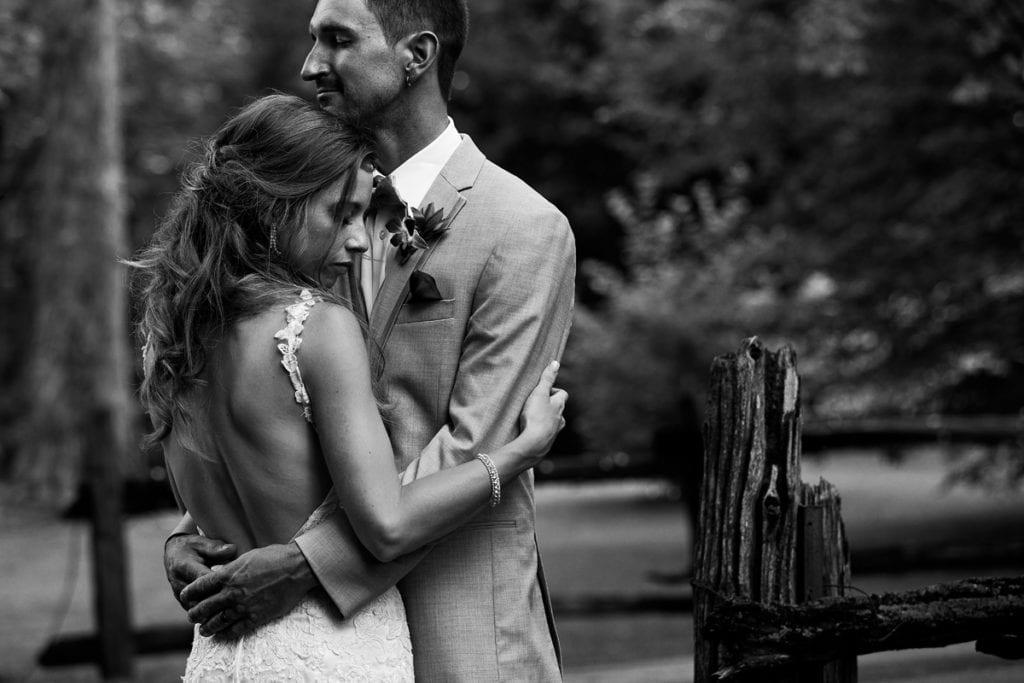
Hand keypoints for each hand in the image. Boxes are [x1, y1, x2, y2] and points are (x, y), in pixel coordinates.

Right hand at [164, 534, 236, 609]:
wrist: (174, 556)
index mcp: (184, 567)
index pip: (202, 579)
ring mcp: (180, 596)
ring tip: (234, 613)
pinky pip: (197, 613)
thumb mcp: (202, 543)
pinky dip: (211, 615)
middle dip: (218, 602)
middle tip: (238, 603)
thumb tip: (232, 549)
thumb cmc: (192, 547)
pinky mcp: (184, 603)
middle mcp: (180, 584)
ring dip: (214, 611)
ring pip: (197, 609)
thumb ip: (216, 548)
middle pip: (199, 598)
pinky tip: (227, 616)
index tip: (236, 587)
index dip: (219, 585)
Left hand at [180, 542, 317, 638]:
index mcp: (227, 575)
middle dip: (195, 614)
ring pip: (217, 622)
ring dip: (208, 627)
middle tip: (192, 617)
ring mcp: (244, 606)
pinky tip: (222, 634)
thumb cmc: (274, 557)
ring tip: (203, 630)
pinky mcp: (257, 616)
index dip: (189, 594)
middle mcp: (232, 592)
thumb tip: (217, 573)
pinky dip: (226, 633)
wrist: (297, 568)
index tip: (186, 597)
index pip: (198, 587)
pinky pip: (236, 630)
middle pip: (204, 608)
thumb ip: (230, 568)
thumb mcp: (246, 557)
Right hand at [518, 360, 567, 462]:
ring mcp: (554, 432)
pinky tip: (531, 432)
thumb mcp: (539, 393)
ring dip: (546, 420)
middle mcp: (560, 419)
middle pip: (559, 409)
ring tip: (533, 419)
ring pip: (554, 423)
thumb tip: (555, 363)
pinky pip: (546, 435)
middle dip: (550, 406)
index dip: (554, 391)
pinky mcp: (547, 443)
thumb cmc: (536, 416)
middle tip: (537, 404)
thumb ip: (547, 378)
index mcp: (559, 405)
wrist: (533, 444)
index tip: (543, 391)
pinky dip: (541, 432)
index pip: (563, 394)